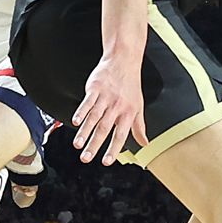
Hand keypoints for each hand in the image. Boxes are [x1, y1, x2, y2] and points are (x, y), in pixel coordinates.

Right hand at [72, 50, 148, 164]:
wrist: (124, 61)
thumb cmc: (131, 86)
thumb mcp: (139, 107)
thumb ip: (139, 127)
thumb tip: (145, 143)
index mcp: (128, 113)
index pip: (121, 134)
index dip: (114, 149)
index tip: (106, 161)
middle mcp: (117, 106)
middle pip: (105, 128)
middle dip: (95, 144)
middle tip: (86, 158)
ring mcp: (106, 97)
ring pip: (94, 117)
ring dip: (85, 131)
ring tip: (78, 145)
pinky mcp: (95, 88)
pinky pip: (88, 101)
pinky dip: (82, 111)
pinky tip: (76, 121)